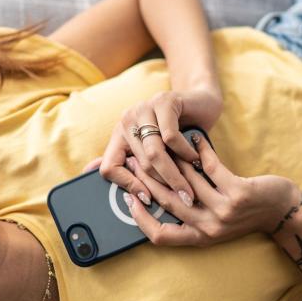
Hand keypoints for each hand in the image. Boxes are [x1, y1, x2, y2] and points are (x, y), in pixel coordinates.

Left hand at [85, 88, 222, 207]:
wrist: (202, 103)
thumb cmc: (181, 131)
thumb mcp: (157, 150)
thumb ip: (135, 165)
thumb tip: (99, 179)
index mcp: (120, 134)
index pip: (109, 167)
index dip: (128, 186)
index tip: (148, 198)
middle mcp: (128, 120)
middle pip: (138, 164)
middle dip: (162, 185)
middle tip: (181, 199)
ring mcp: (144, 108)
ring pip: (153, 152)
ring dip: (174, 174)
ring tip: (188, 187)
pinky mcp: (163, 101)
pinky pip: (170, 137)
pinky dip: (184, 152)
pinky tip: (195, 159)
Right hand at [121, 131, 299, 246]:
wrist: (283, 211)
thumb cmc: (245, 213)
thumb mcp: (215, 221)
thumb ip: (189, 213)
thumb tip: (156, 197)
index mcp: (200, 238)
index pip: (160, 236)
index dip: (140, 218)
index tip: (128, 196)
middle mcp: (210, 229)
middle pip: (167, 202)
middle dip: (148, 178)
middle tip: (136, 157)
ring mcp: (224, 212)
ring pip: (186, 181)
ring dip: (171, 158)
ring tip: (161, 142)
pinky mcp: (238, 193)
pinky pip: (210, 167)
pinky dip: (201, 149)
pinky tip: (196, 136)